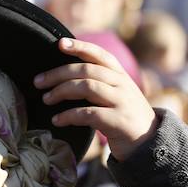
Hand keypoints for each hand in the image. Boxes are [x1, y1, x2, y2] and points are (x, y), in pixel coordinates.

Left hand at [34, 38, 157, 160]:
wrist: (150, 143)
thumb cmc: (122, 116)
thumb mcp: (115, 94)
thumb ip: (97, 82)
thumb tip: (61, 75)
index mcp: (120, 75)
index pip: (99, 54)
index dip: (80, 46)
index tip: (59, 43)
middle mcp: (122, 84)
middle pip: (86, 70)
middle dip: (58, 74)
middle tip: (38, 82)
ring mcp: (122, 102)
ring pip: (87, 87)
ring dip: (61, 92)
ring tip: (45, 99)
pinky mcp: (119, 121)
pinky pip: (88, 114)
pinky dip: (68, 116)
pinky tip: (57, 120)